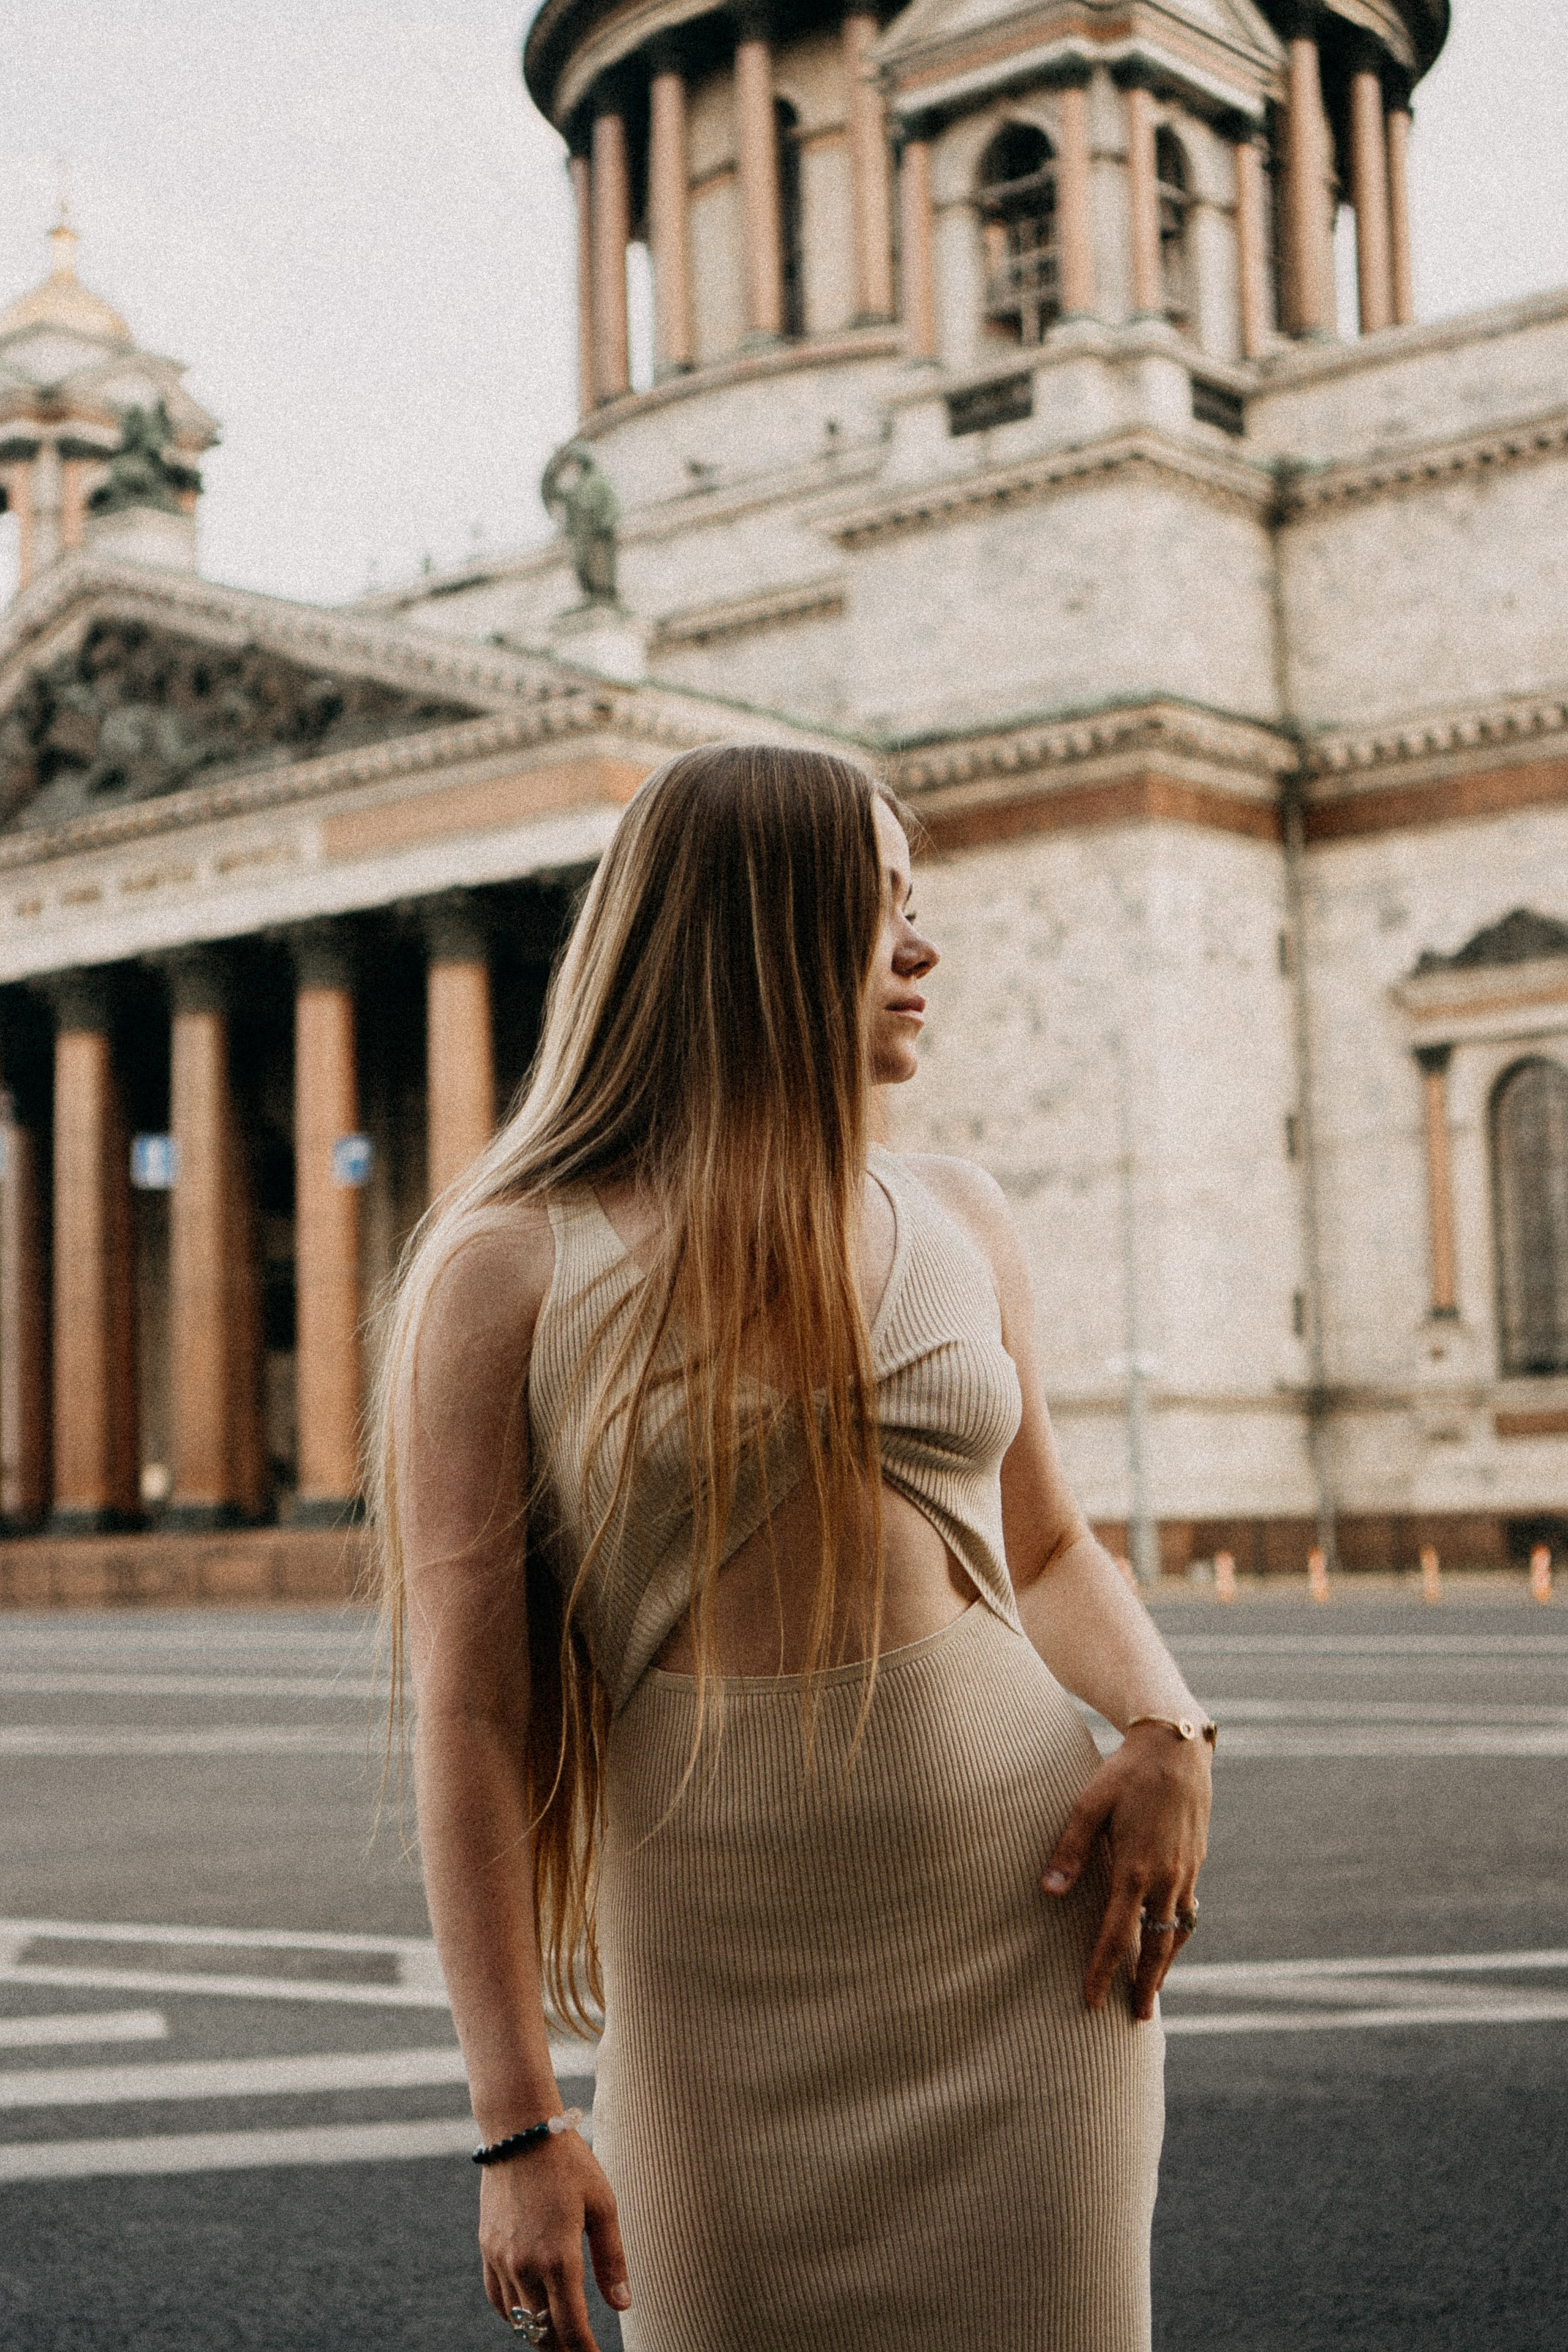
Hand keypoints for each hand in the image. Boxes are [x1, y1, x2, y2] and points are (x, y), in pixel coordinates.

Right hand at [479, 2132, 630, 2347]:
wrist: (520, 2130)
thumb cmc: (569, 2163)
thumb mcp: (602, 2206)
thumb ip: (612, 2260)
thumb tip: (622, 2306)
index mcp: (559, 2259)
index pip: (571, 2329)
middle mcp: (525, 2266)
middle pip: (543, 2332)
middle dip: (563, 2350)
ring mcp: (502, 2259)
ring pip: (519, 2320)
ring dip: (539, 2335)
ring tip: (559, 2340)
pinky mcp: (487, 2248)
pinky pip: (498, 2299)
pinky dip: (513, 2316)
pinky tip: (528, 2315)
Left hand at [1040, 1722, 1210, 2020]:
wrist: (1178, 1747)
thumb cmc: (1126, 1772)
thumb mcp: (1090, 1803)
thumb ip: (1070, 1850)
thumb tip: (1049, 1892)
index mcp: (1134, 1868)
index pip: (1116, 1935)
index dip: (1103, 1971)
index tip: (1092, 2001)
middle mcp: (1164, 1877)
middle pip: (1156, 1946)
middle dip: (1146, 1985)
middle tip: (1137, 2018)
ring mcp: (1186, 1871)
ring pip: (1177, 1932)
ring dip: (1166, 1964)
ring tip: (1154, 1991)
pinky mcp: (1197, 1861)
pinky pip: (1189, 1909)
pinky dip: (1179, 1933)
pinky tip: (1169, 1939)